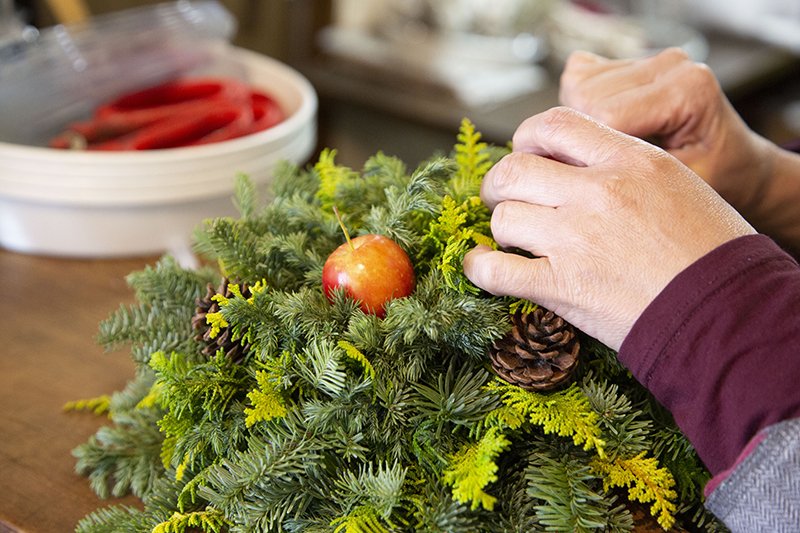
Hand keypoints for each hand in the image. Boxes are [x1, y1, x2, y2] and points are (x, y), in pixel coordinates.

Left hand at [463, 107, 754, 349]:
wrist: (727, 311)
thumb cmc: (710, 250)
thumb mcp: (676, 184)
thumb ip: (623, 165)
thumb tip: (571, 164)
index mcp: (629, 160)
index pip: (555, 124)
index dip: (526, 137)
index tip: (523, 153)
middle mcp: (597, 193)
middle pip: (514, 170)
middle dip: (499, 183)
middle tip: (502, 197)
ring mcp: (575, 240)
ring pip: (503, 218)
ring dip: (499, 229)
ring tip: (508, 239)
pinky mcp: (563, 286)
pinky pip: (495, 271)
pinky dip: (479, 268)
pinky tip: (481, 266)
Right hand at [559, 48, 774, 221]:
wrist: (737, 165)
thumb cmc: (714, 181)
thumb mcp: (673, 188)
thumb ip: (628, 172)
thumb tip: (571, 171)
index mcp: (687, 91)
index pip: (606, 113)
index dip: (585, 151)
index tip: (586, 180)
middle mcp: (671, 65)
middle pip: (586, 96)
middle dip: (581, 137)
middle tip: (597, 168)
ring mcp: (652, 60)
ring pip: (577, 86)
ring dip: (578, 122)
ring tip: (605, 151)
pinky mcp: (634, 62)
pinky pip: (580, 77)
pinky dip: (578, 106)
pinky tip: (603, 130)